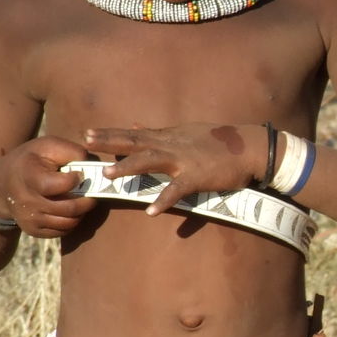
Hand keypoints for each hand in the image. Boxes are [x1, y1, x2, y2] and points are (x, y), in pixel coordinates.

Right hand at [0, 137, 95, 236]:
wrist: (1, 184)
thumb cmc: (31, 161)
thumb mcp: (47, 146)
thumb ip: (71, 152)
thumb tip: (91, 165)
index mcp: (30, 177)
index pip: (60, 185)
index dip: (75, 179)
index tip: (78, 174)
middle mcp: (27, 201)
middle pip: (69, 208)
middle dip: (88, 200)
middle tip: (93, 192)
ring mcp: (29, 218)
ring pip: (68, 222)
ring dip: (82, 212)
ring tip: (83, 200)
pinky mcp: (32, 230)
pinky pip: (62, 231)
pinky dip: (72, 222)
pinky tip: (71, 209)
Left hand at [83, 123, 263, 214]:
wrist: (249, 147)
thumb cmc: (220, 142)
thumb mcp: (186, 132)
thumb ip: (159, 132)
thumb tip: (134, 124)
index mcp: (169, 137)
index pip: (134, 134)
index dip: (111, 134)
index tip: (88, 133)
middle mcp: (172, 145)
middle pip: (135, 142)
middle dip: (110, 142)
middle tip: (87, 142)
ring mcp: (184, 160)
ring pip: (151, 161)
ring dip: (130, 168)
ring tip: (110, 176)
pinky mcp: (198, 176)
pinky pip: (177, 190)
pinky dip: (164, 200)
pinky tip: (151, 212)